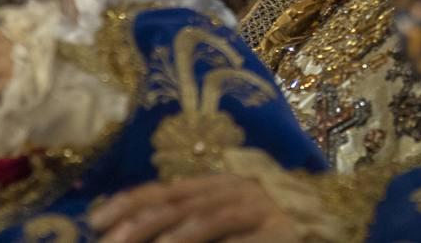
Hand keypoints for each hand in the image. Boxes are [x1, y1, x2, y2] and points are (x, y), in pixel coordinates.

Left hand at [87, 174, 298, 242]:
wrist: (325, 222)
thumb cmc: (263, 223)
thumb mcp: (222, 212)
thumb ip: (185, 214)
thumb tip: (125, 226)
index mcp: (216, 182)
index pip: (163, 189)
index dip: (127, 202)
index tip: (94, 222)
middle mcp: (234, 190)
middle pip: (177, 204)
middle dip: (138, 224)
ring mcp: (257, 210)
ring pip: (205, 220)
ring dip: (171, 239)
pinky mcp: (278, 232)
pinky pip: (238, 241)